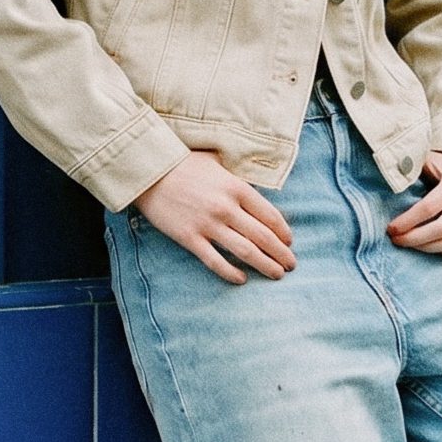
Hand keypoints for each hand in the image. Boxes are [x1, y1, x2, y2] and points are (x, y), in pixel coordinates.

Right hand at [135, 152, 296, 284]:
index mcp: (237, 187)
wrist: (150, 171)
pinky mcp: (189, 238)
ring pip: (245, 251)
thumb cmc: (184, 163)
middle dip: (281, 253)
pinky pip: (215, 261)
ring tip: (277, 274)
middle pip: (263, 237)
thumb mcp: (218, 162)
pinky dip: (231, 273)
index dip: (283, 232)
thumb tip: (256, 190)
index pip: (270, 215)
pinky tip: (242, 279)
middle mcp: (227, 208)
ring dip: (265, 265)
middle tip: (291, 264)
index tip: (289, 242)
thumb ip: (238, 177)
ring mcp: (208, 224)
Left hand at [388, 151, 441, 258]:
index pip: (430, 207)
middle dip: (415, 238)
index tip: (391, 228)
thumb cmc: (441, 168)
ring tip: (410, 244)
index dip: (408, 221)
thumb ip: (409, 169)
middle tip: (397, 240)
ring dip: (429, 248)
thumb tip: (387, 177)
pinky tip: (432, 247)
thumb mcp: (426, 161)